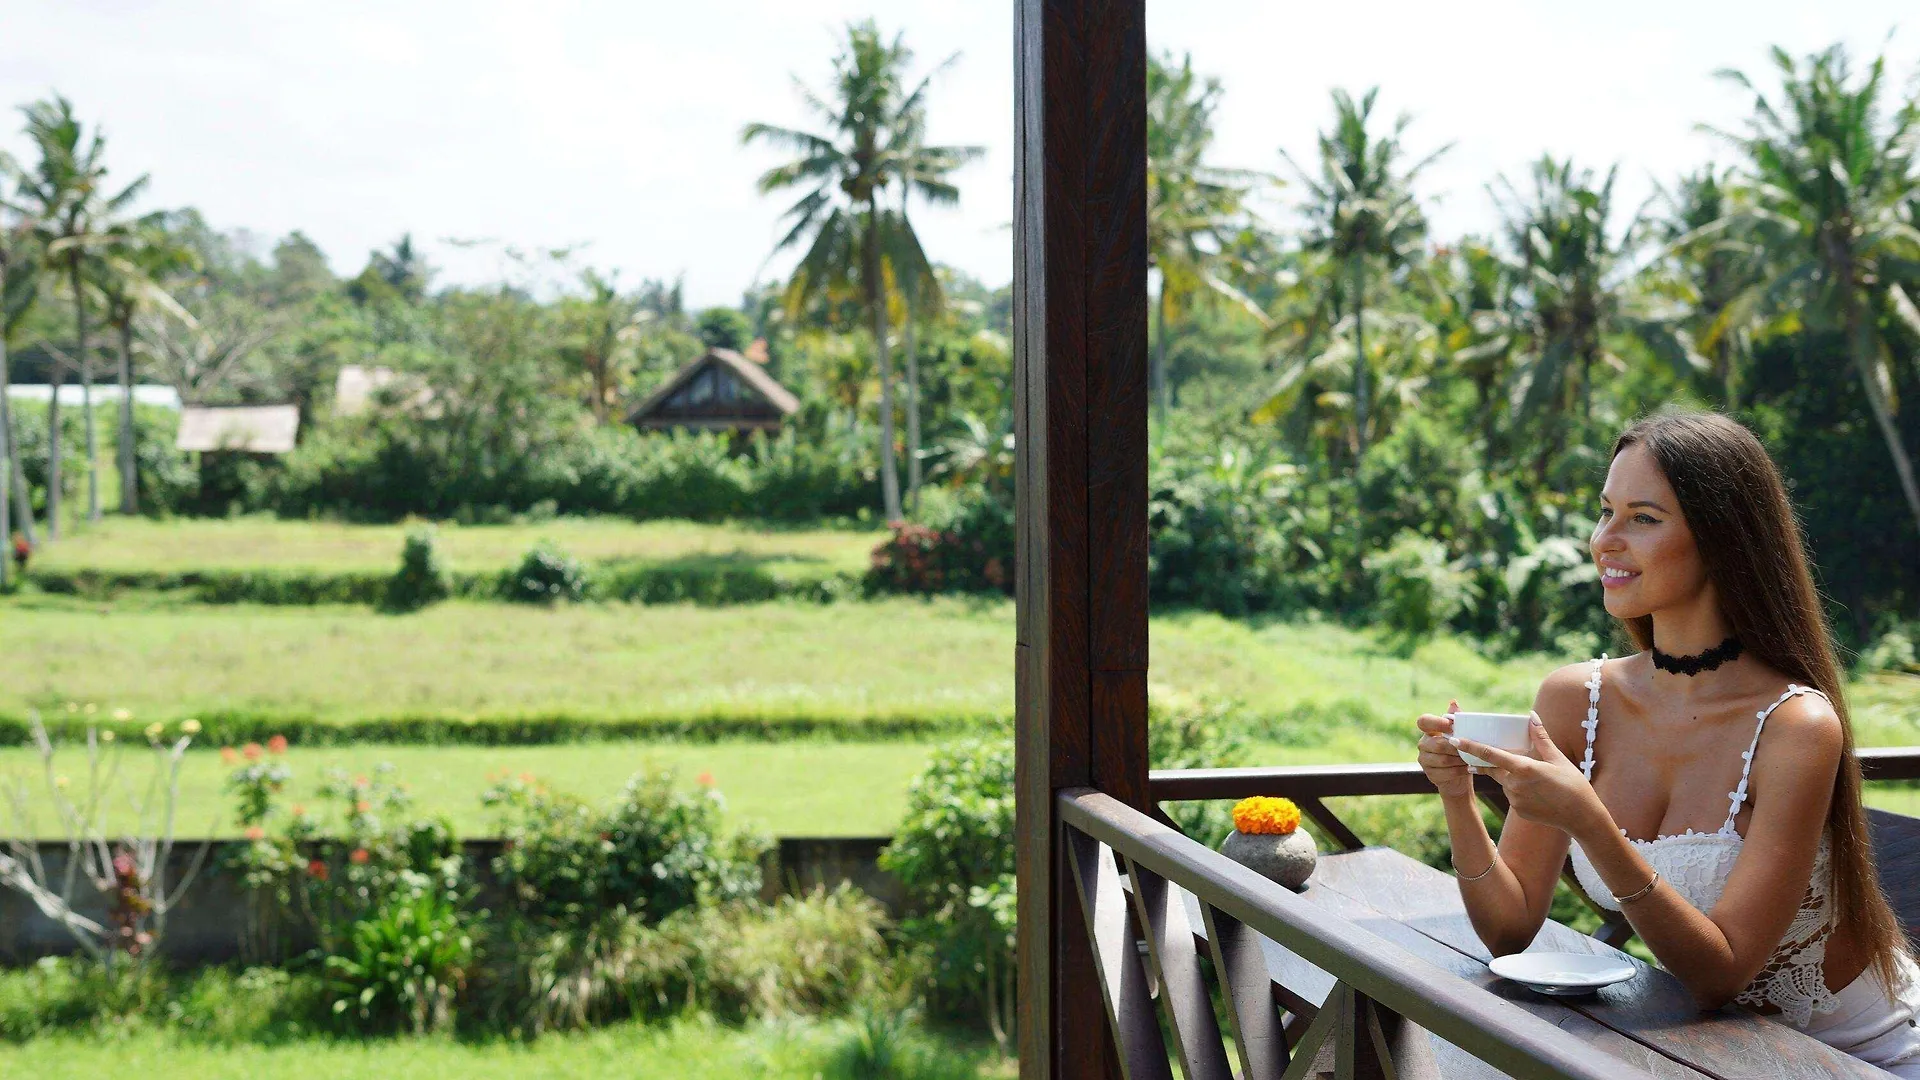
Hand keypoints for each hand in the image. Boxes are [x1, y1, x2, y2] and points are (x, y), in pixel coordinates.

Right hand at [1415, 700, 1472, 799]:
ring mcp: (1424, 760)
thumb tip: (1453, 701)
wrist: (1459, 775)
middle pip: (1437, 744)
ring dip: (1459, 760)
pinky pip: (1445, 772)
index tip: (1450, 725)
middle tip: (1470, 748)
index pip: (1423, 721)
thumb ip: (1457, 719)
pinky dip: (1459, 771)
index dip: (1435, 722)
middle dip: (1456, 747)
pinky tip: (1468, 769)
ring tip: (1472, 759)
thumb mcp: (1461, 734)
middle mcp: (1423, 744)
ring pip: (1442, 759)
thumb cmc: (1461, 751)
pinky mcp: (1429, 774)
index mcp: (1429, 731)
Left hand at [1452, 713, 1608, 841]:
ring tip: (1536, 778)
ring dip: (1510, 776)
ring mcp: (1514, 800)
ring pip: (1504, 782)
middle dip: (1491, 761)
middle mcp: (1514, 785)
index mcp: (1523, 769)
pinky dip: (1518, 789)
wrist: (1582, 817)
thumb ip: (1540, 737)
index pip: (1489, 755)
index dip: (1470, 747)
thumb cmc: (1573, 785)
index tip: (1455, 740)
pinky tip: (1537, 792)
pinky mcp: (1517, 811)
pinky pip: (1512, 795)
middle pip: (1494, 768)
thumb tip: (1531, 716)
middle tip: (1500, 755)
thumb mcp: (1557, 758)